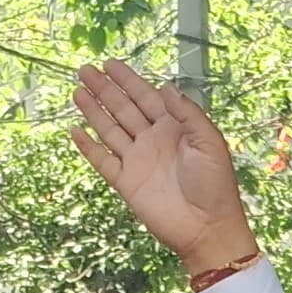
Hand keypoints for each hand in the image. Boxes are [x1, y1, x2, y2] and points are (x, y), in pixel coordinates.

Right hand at [70, 59, 258, 274]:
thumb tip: (165, 87)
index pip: (146, 97)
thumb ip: (188, 113)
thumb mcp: (210, 142)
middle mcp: (153, 141)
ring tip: (78, 92)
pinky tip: (76, 130)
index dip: (128, 80)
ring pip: (110, 130)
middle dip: (105, 89)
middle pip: (123, 109)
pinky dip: (88, 146)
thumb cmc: (215, 185)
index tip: (110, 64)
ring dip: (94, 111)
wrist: (207, 228)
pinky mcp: (126, 183)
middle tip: (85, 70)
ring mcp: (138, 161)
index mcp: (174, 128)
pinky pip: (102, 160)